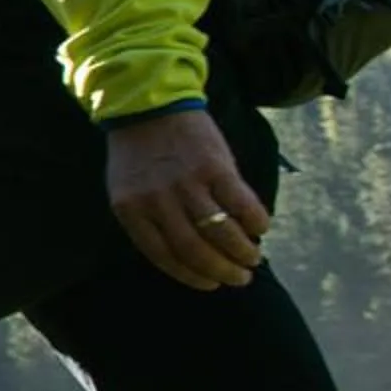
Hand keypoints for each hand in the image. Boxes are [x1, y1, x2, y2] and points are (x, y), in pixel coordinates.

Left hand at [105, 107, 270, 289]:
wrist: (148, 105)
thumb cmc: (139, 154)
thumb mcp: (128, 190)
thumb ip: (151, 219)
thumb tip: (187, 256)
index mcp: (131, 211)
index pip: (163, 256)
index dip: (191, 276)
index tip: (210, 285)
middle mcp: (158, 201)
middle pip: (195, 249)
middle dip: (221, 271)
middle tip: (239, 278)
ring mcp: (187, 184)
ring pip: (220, 232)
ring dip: (242, 252)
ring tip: (253, 258)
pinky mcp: (215, 166)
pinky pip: (241, 204)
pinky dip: (256, 221)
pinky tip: (262, 228)